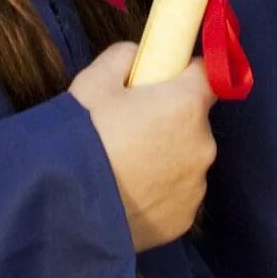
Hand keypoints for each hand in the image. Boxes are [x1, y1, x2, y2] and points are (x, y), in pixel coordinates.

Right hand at [70, 42, 216, 249]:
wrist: (68, 206)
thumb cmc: (84, 135)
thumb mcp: (95, 80)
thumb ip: (126, 57)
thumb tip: (140, 57)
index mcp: (187, 105)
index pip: (208, 74)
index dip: (186, 74)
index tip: (164, 80)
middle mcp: (202, 145)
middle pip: (194, 122)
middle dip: (170, 120)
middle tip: (130, 128)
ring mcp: (195, 187)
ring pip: (186, 161)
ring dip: (165, 159)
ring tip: (124, 168)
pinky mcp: (184, 220)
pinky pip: (176, 196)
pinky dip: (159, 193)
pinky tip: (127, 195)